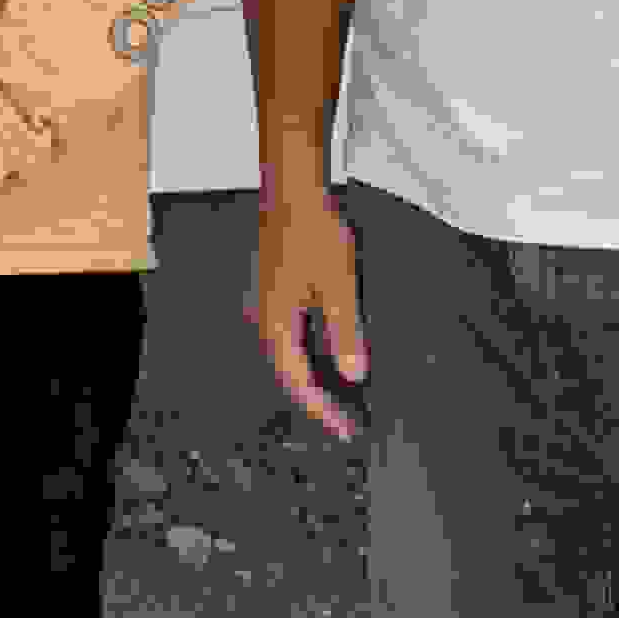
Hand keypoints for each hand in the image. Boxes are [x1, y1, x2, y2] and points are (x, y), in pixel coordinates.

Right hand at [252, 181, 368, 441]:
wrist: (292, 188)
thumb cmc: (313, 232)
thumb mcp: (340, 287)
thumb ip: (346, 333)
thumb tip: (353, 375)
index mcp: (276, 324)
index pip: (296, 380)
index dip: (321, 408)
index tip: (345, 428)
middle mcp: (264, 319)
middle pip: (288, 372)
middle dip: (317, 399)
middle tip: (346, 422)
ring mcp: (266, 304)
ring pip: (289, 354)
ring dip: (313, 377)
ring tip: (341, 397)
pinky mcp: (275, 290)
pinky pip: (290, 335)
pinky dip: (310, 353)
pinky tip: (330, 354)